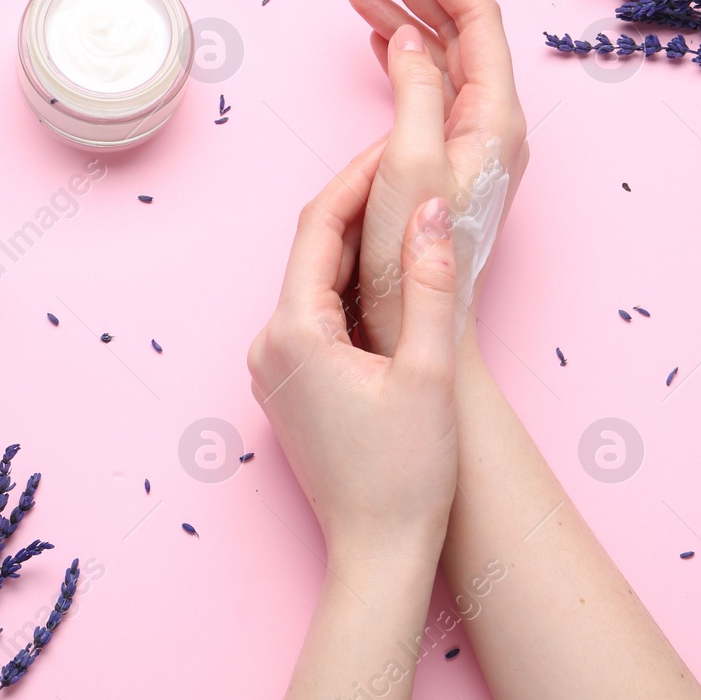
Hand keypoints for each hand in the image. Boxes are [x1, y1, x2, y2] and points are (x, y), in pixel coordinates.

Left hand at [247, 140, 461, 566]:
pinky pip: (318, 315)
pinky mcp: (291, 387)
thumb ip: (428, 283)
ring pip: (316, 281)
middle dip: (362, 206)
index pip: (319, 226)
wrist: (379, 555)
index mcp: (292, 332)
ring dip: (360, 246)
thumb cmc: (406, 475)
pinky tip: (394, 277)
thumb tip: (431, 208)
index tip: (398, 144)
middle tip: (414, 167)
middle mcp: (269, 343)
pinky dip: (354, 287)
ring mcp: (275, 367)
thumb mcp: (429, 372)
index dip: (359, 178)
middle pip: (314, 249)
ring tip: (413, 211)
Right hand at [345, 0, 528, 356]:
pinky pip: (428, 84)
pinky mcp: (448, 158)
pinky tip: (376, 36)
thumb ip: (415, 90)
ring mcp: (472, 140)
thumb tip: (411, 31)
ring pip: (440, 53)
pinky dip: (400, 53)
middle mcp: (492, 123)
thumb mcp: (409, 166)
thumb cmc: (412, 258)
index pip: (476, 17)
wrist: (419, 326)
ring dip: (402, 12)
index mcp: (495, 118)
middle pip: (459, 28)